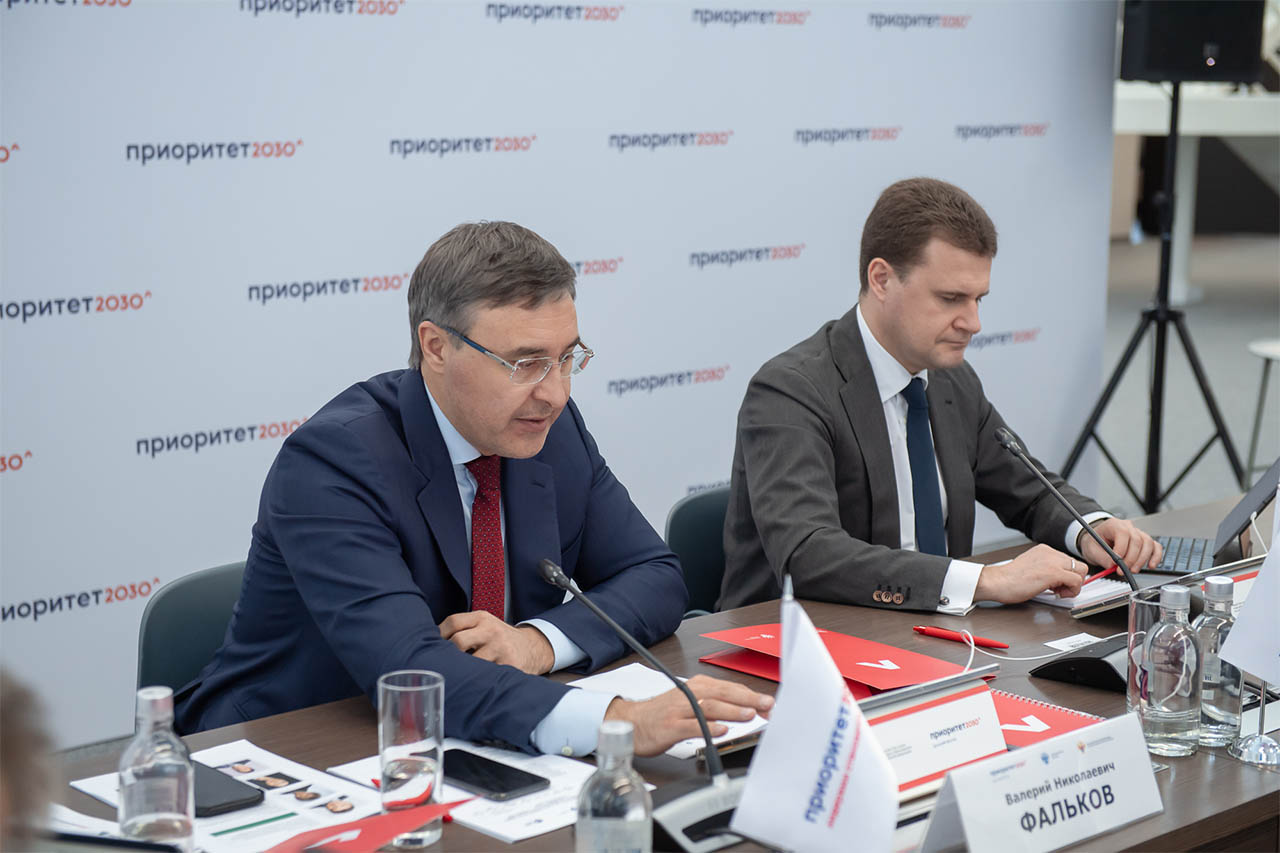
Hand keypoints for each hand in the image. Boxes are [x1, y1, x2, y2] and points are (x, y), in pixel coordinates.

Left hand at [437, 611, 554, 674]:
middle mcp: (491, 630)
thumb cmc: (500, 639)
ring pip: (471, 662)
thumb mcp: (485, 624)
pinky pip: (485, 674)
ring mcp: (500, 648)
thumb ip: (464, 629)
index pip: (453, 622)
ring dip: (462, 670)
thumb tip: (431, 643)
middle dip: (449, 655)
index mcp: (482, 618)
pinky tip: (474, 681)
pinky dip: (477, 679)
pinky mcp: (508, 665)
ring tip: (458, 675)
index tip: (434, 647)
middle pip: (458, 642)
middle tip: (445, 664)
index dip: (439, 635)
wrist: (533, 648)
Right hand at [604, 675, 774, 756]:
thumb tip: (747, 708)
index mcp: (697, 686)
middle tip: (767, 706)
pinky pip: (691, 726)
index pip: (729, 688)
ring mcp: (679, 710)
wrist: (632, 722)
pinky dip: (708, 727)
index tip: (770, 703)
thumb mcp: (691, 702)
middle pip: (722, 694)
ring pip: (709, 707)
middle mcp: (689, 694)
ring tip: (750, 714)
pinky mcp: (670, 726)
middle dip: (748, 699)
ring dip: (731, 710)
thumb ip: (717, 704)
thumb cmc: (664, 714)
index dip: (751, 695)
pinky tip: (721, 730)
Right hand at [975, 544, 1087, 603]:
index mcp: (1044, 550)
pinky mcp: (1053, 573)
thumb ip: (1046, 568)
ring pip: (1081, 571)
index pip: (1068, 561)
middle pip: (1078, 565)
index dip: (1067, 575)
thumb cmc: (1009, 579)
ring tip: (1058, 591)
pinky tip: (1057, 594)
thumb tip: (1058, 579)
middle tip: (1060, 589)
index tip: (1059, 584)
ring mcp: (1052, 562)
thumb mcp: (1031, 567)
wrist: (997, 582)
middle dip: (1073, 579)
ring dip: (1074, 585)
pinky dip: (1072, 591)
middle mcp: (1049, 553)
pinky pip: (1076, 581)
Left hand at [1077, 518, 1161, 572]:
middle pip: (1137, 540)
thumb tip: (1113, 565)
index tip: (1116, 562)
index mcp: (1113, 525)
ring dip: (1142, 559)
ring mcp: (1138, 533)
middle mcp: (1128, 527)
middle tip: (1123, 570)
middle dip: (1131, 558)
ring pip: (1148, 543)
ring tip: (1133, 570)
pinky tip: (1151, 565)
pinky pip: (1156, 546)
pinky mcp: (1144, 542)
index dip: (1121, 549)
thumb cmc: (1094, 543)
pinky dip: (1156, 556)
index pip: (1123, 533)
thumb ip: (1102, 557)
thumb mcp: (1091, 550)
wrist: (1096, 541)